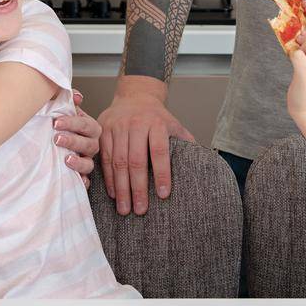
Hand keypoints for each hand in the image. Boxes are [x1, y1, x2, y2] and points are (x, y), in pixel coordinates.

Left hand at [55, 88, 100, 187]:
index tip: (56, 122)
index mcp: (89, 127)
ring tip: (66, 158)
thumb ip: (68, 100)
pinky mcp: (81, 175)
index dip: (72, 123)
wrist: (53, 138)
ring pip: (89, 163)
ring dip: (78, 162)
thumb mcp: (62, 109)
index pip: (86, 124)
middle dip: (73, 141)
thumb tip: (76, 96)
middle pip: (89, 144)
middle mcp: (91, 144)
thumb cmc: (59, 123)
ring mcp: (87, 160)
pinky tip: (76, 181)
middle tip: (57, 138)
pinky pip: (86, 181)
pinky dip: (82, 182)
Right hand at [97, 76, 194, 214]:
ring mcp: (117, 127)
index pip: (159, 151)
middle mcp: (136, 124)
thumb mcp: (173, 124)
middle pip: (136, 160)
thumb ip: (185, 142)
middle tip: (140, 210)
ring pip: (118, 162)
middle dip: (138, 188)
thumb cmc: (156, 117)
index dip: (161, 173)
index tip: (163, 195)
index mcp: (156, 123)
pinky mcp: (103, 131)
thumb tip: (202, 162)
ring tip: (125, 209)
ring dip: (121, 188)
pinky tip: (114, 194)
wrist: (135, 96)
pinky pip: (105, 158)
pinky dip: (109, 178)